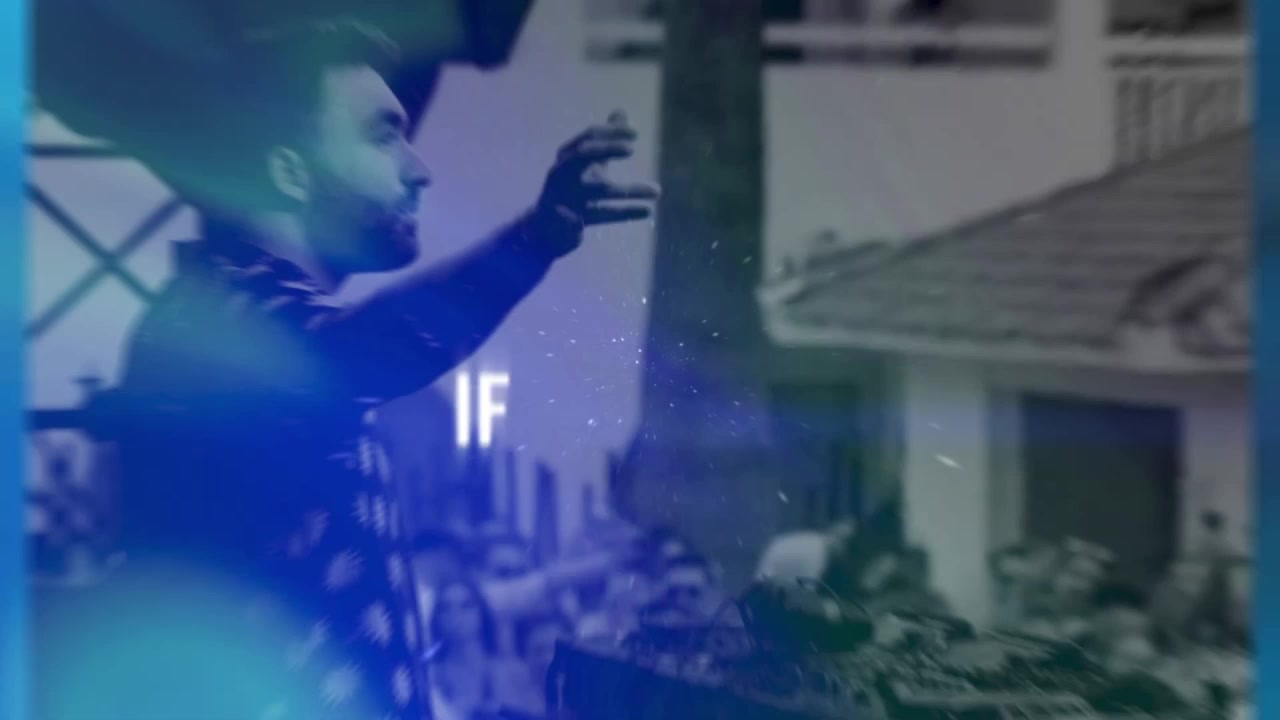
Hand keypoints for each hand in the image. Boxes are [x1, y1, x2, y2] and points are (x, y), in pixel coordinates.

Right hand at [533, 111, 659, 245]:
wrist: (544, 228)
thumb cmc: (570, 188)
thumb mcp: (586, 162)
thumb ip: (604, 139)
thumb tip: (620, 112)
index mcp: (567, 156)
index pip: (588, 136)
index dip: (611, 132)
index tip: (635, 133)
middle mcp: (563, 174)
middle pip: (584, 155)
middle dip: (607, 148)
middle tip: (632, 149)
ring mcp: (567, 198)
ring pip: (603, 190)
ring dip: (632, 190)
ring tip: (658, 191)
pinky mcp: (575, 222)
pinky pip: (606, 215)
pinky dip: (627, 213)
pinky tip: (647, 211)